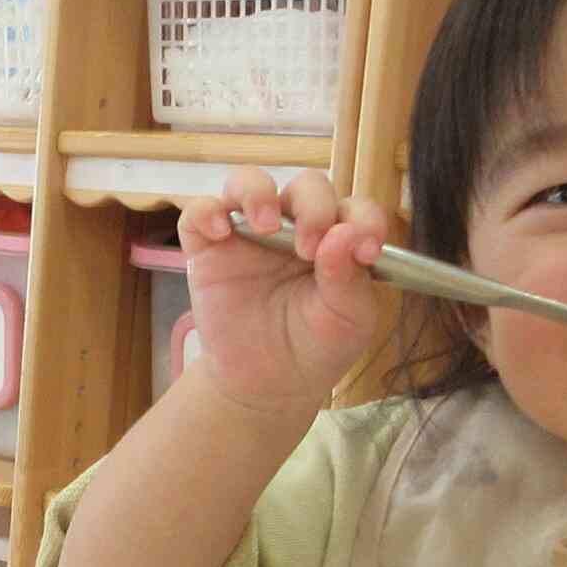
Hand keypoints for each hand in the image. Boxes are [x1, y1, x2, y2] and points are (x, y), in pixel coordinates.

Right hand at [172, 167, 393, 422]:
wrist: (266, 384)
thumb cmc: (315, 346)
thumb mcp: (347, 320)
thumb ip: (349, 278)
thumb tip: (344, 235)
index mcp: (337, 239)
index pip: (355, 208)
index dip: (364, 220)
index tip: (367, 252)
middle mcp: (295, 227)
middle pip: (305, 186)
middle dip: (313, 208)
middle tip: (308, 250)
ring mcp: (249, 234)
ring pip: (247, 182)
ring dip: (258, 193)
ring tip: (264, 226)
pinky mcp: (208, 248)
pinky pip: (199, 212)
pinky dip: (207, 212)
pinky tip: (221, 232)